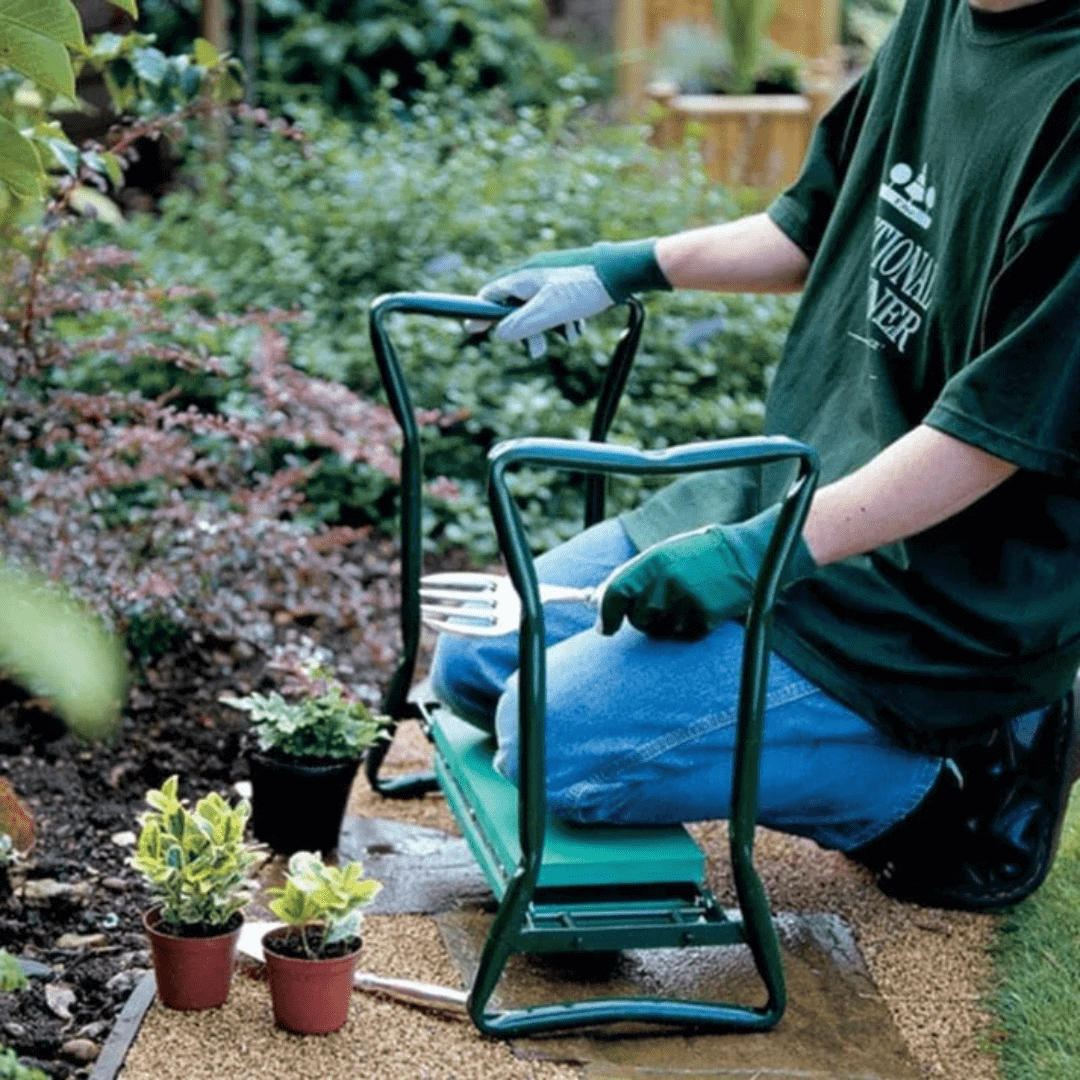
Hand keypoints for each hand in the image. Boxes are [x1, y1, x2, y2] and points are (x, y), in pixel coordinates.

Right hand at [471, 239, 670, 355]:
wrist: (622, 271)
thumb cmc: (585, 288)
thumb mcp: (550, 310)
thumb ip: (523, 324)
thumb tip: (499, 334)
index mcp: (524, 278)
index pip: (492, 295)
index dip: (481, 314)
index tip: (472, 330)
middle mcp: (535, 275)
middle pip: (516, 307)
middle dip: (526, 331)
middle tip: (537, 351)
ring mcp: (553, 279)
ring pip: (539, 309)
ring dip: (550, 328)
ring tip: (568, 337)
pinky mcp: (569, 284)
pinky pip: (558, 306)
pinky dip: (565, 320)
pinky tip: (578, 327)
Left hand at [599, 504, 817, 640]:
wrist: (745, 556)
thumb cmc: (697, 556)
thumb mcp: (663, 556)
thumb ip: (633, 578)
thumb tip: (600, 604)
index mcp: (652, 561)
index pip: (615, 593)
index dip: (606, 614)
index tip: (605, 628)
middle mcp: (666, 581)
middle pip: (637, 618)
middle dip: (644, 617)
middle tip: (663, 602)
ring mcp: (686, 600)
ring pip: (659, 631)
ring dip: (667, 624)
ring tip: (685, 600)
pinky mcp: (705, 617)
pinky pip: (683, 636)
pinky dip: (688, 628)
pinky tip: (701, 608)